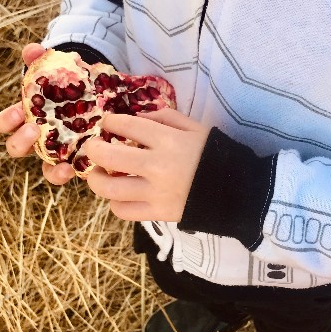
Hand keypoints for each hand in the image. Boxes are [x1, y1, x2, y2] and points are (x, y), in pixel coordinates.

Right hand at [0, 42, 75, 184]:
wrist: (98, 93)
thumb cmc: (68, 84)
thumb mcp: (57, 69)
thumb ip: (42, 59)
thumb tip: (33, 50)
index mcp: (27, 116)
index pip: (6, 123)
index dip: (8, 121)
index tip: (18, 113)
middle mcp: (39, 138)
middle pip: (17, 149)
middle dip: (21, 141)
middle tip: (33, 130)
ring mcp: (59, 152)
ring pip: (47, 170)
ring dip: (52, 170)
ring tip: (63, 165)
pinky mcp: (80, 159)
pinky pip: (74, 172)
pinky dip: (75, 173)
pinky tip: (82, 168)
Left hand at [82, 109, 210, 221]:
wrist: (237, 191)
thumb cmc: (215, 154)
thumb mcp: (195, 127)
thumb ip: (165, 117)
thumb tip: (136, 119)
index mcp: (168, 140)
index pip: (126, 125)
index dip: (110, 122)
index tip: (108, 123)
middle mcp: (156, 165)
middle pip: (107, 155)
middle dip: (93, 148)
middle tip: (94, 147)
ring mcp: (155, 193)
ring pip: (108, 187)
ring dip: (97, 178)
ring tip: (100, 173)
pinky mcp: (157, 213)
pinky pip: (123, 211)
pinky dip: (115, 202)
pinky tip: (120, 193)